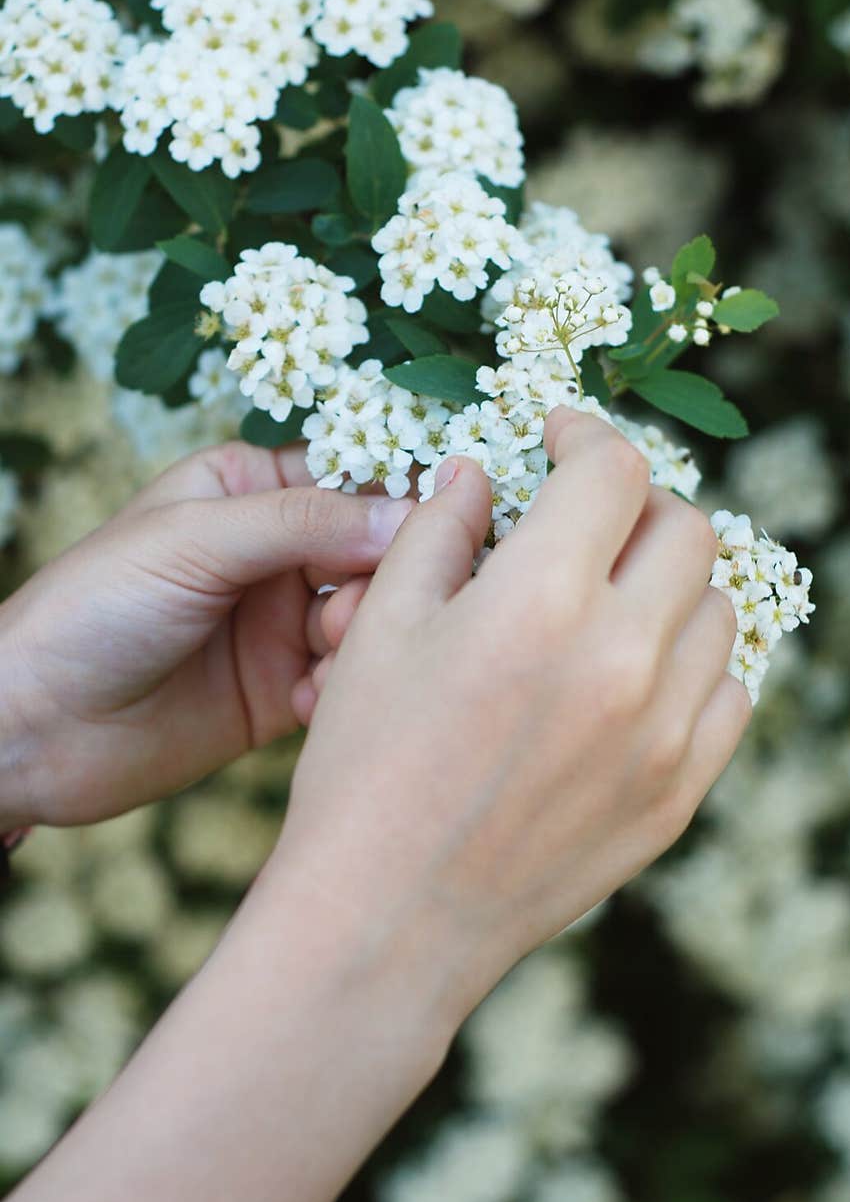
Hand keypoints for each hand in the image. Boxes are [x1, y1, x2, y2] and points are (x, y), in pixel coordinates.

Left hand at [0, 441, 412, 826]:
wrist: (35, 729)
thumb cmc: (93, 609)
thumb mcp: (195, 542)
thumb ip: (303, 523)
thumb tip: (411, 513)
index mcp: (248, 489)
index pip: (351, 472)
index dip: (403, 489)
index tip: (455, 511)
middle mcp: (273, 552)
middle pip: (374, 548)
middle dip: (382, 574)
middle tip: (352, 606)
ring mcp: (280, 623)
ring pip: (368, 615)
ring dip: (361, 634)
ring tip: (324, 656)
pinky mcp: (283, 690)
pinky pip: (345, 679)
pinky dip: (341, 686)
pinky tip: (302, 701)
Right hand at [275, 407, 751, 1027]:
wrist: (386, 921)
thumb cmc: (363, 771)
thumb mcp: (379, 631)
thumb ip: (437, 532)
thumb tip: (478, 477)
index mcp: (541, 601)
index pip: (613, 471)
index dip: (586, 434)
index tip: (560, 438)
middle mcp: (623, 660)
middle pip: (686, 531)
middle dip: (635, 505)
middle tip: (586, 520)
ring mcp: (662, 735)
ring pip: (719, 612)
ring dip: (672, 584)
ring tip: (611, 597)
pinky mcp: (675, 796)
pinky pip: (729, 698)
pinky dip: (695, 664)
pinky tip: (637, 671)